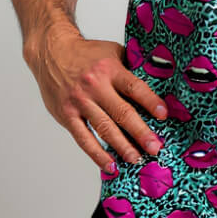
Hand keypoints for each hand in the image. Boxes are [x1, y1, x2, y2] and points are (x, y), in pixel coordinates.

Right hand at [25, 26, 168, 173]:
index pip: (134, 87)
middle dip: (140, 132)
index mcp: (109, 69)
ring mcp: (80, 102)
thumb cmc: (86, 53)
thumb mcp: (111, 52)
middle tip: (155, 147)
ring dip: (122, 147)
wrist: (53, 52)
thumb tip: (156, 85)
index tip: (163, 115)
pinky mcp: (67, 115)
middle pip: (122, 112)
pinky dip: (97, 154)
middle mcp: (95, 86)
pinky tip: (110, 165)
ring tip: (136, 159)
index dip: (150, 102)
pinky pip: (84, 139)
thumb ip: (129, 69)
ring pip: (104, 129)